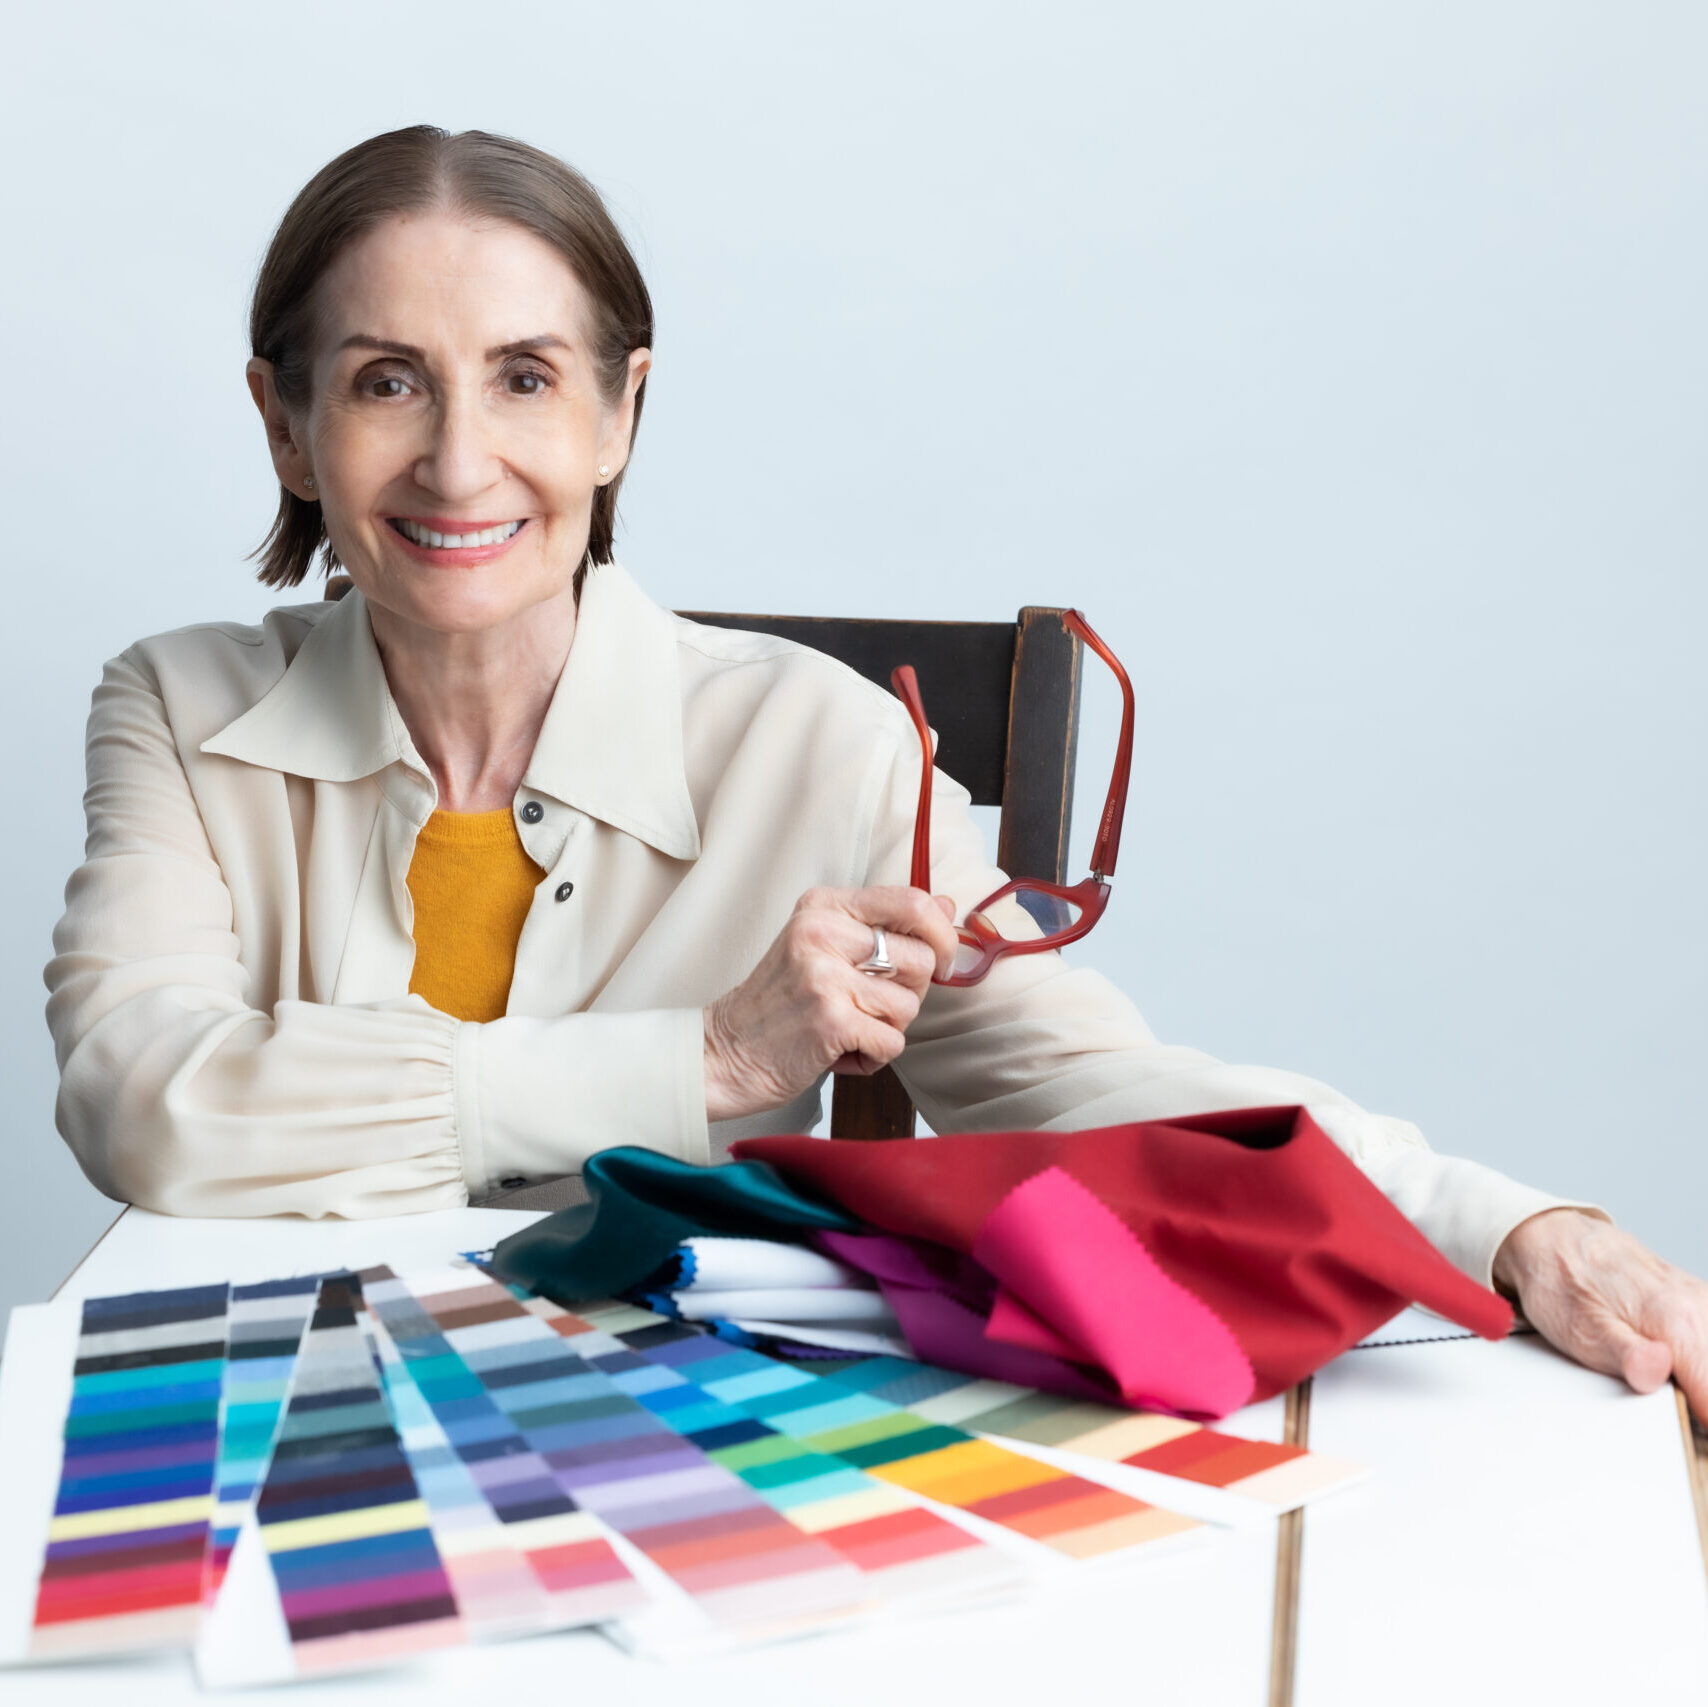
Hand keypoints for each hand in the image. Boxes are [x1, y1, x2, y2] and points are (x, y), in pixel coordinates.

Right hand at [702, 886, 958, 1123]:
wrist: (723, 1052)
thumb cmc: (781, 1003)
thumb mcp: (825, 947)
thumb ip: (884, 926)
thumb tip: (949, 907)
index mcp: (824, 906)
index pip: (912, 901)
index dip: (942, 935)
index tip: (941, 960)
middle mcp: (822, 932)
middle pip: (922, 958)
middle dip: (909, 994)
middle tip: (869, 1006)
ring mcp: (824, 976)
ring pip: (909, 1005)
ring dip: (886, 1029)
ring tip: (846, 1028)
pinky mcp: (830, 1020)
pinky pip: (892, 1042)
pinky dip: (872, 1057)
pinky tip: (838, 1052)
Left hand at [1492, 1208, 1707, 1418]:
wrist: (1553, 1239)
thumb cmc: (1563, 1283)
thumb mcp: (1582, 1329)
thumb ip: (1626, 1355)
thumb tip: (1655, 1370)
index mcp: (1677, 1321)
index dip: (1701, 1426)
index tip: (1687, 1436)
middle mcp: (1697, 1309)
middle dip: (1699, 1405)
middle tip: (1674, 1420)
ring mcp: (1700, 1303)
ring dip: (1698, 1383)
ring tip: (1673, 1397)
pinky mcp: (1696, 1304)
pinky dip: (1698, 1365)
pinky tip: (1678, 1374)